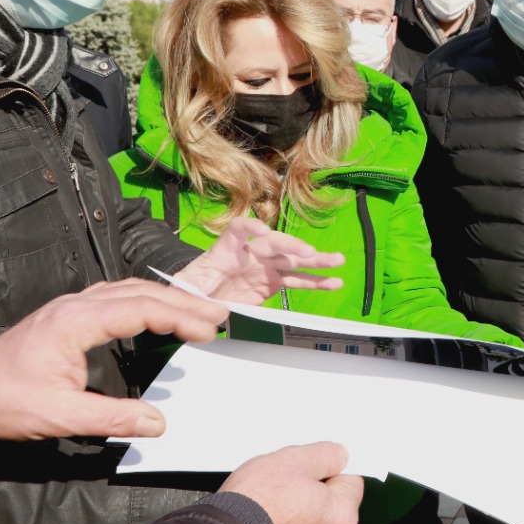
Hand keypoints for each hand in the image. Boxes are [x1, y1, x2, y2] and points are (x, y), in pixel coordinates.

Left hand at [0, 279, 229, 440]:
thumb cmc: (5, 402)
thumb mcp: (59, 416)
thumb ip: (112, 418)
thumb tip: (159, 423)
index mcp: (76, 322)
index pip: (140, 309)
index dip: (179, 317)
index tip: (209, 330)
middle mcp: (75, 305)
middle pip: (139, 292)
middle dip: (182, 302)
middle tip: (219, 314)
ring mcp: (68, 307)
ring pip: (127, 289)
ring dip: (164, 298)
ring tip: (196, 310)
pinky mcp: (64, 315)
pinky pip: (113, 295)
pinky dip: (143, 299)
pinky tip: (154, 310)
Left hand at [177, 216, 344, 304]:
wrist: (200, 297)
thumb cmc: (193, 286)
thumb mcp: (186, 285)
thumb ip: (191, 286)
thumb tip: (195, 296)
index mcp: (226, 249)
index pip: (238, 230)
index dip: (250, 227)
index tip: (261, 231)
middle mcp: (250, 253)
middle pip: (273, 242)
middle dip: (291, 246)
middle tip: (308, 252)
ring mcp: (264, 267)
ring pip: (293, 261)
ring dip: (316, 261)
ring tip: (337, 260)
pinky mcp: (272, 282)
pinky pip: (297, 280)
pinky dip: (315, 282)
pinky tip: (333, 282)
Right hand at [221, 441, 363, 523]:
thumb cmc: (254, 507)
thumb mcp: (293, 460)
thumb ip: (325, 455)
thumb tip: (338, 456)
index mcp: (341, 516)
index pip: (350, 481)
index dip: (328, 468)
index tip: (311, 466)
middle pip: (328, 508)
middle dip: (308, 494)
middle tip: (281, 484)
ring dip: (291, 519)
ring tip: (264, 508)